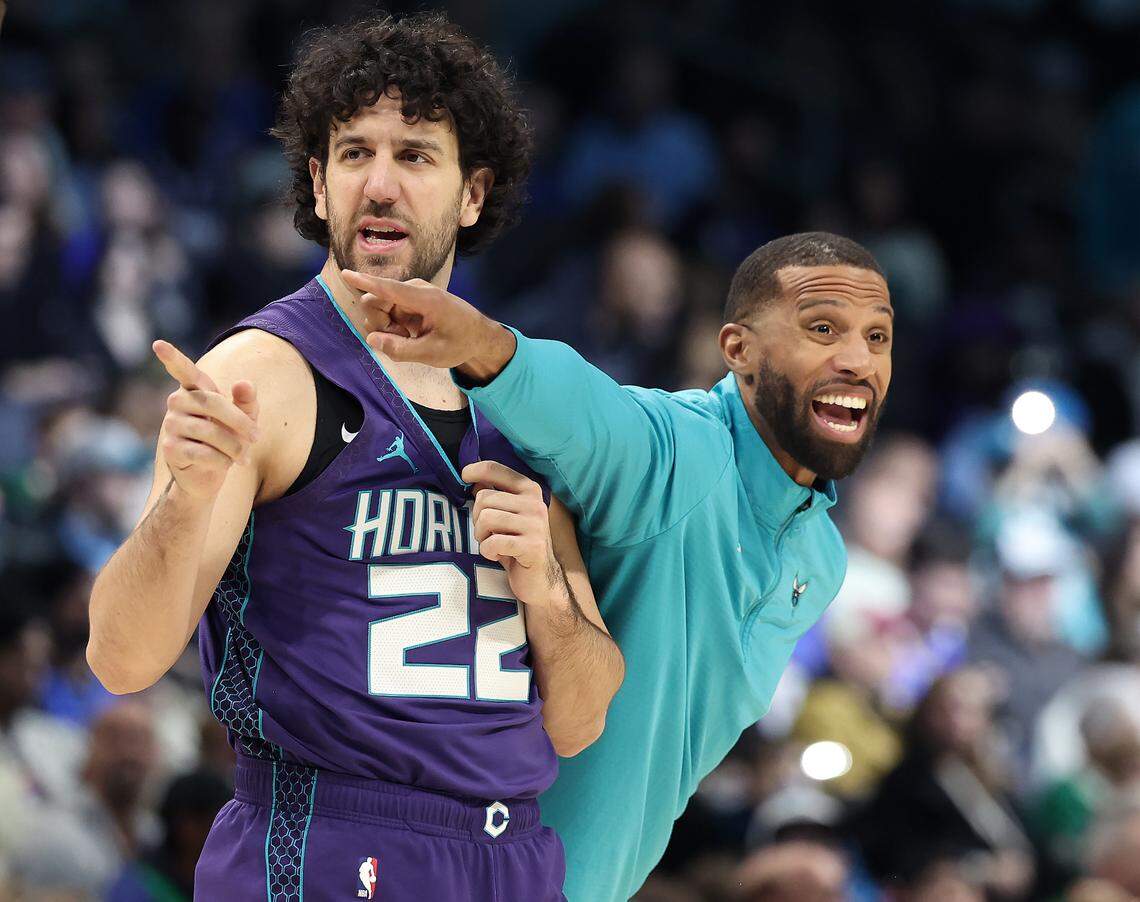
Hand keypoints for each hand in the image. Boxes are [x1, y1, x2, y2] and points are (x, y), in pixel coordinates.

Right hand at [153, 340, 259, 502]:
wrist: (209, 476)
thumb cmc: (227, 439)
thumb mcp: (244, 419)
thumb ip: (246, 401)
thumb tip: (244, 383)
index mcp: (194, 390)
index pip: (183, 371)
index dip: (172, 358)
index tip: (158, 344)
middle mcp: (177, 403)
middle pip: (212, 403)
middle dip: (240, 422)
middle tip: (257, 437)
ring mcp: (170, 425)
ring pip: (210, 431)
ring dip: (234, 446)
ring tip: (243, 457)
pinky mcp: (170, 448)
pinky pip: (203, 452)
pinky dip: (222, 460)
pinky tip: (225, 464)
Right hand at [340, 270, 510, 375]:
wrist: (479, 336)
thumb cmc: (460, 342)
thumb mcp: (433, 354)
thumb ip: (401, 350)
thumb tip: (371, 340)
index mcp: (425, 299)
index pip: (390, 289)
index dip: (366, 282)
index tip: (345, 274)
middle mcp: (414, 291)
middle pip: (374, 301)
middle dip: (378, 323)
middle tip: (402, 338)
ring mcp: (409, 295)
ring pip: (377, 307)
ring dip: (386, 326)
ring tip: (410, 337)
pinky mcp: (407, 301)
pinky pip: (386, 312)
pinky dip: (392, 326)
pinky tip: (410, 334)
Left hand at [464, 460, 564, 608]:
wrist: (539, 579)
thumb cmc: (517, 545)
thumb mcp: (504, 517)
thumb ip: (493, 496)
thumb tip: (474, 478)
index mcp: (529, 490)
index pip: (497, 469)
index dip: (476, 470)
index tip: (465, 476)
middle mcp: (534, 503)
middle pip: (484, 498)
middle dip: (477, 519)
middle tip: (486, 534)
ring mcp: (535, 524)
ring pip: (486, 518)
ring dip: (481, 536)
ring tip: (491, 544)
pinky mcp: (532, 546)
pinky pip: (493, 542)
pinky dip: (487, 551)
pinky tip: (496, 555)